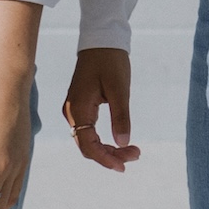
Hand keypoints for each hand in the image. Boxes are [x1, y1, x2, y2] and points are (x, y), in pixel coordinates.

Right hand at [62, 47, 140, 171]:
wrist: (101, 41)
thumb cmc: (110, 61)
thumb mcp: (120, 89)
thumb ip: (121, 117)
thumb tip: (123, 143)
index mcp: (78, 109)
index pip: (88, 145)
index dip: (105, 159)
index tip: (124, 166)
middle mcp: (72, 113)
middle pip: (87, 146)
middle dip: (110, 155)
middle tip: (136, 155)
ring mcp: (75, 110)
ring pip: (88, 140)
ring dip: (108, 149)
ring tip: (133, 151)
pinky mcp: (81, 107)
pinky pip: (89, 131)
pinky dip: (104, 140)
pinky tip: (120, 142)